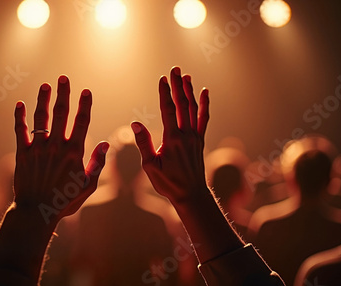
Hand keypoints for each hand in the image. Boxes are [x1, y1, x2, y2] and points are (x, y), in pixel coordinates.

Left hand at [14, 75, 108, 223]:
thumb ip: (97, 164)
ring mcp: (38, 147)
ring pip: (40, 117)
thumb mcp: (87, 185)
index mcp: (74, 152)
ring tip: (45, 85)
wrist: (37, 211)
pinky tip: (19, 104)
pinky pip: (20, 130)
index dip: (85, 104)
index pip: (82, 121)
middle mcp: (56, 145)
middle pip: (61, 113)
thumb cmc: (65, 201)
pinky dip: (19, 117)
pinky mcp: (23, 153)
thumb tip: (106, 144)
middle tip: (63, 78)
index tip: (86, 91)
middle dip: (63, 93)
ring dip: (43, 99)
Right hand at [131, 66, 208, 204]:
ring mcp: (195, 136)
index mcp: (172, 139)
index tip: (162, 79)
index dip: (164, 92)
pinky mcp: (200, 140)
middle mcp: (186, 134)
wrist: (191, 194)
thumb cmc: (168, 182)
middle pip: (182, 104)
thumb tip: (135, 123)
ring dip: (189, 91)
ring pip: (193, 108)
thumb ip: (144, 143)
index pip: (168, 109)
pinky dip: (205, 104)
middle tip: (175, 69)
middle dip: (178, 85)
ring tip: (186, 76)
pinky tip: (205, 93)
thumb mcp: (150, 166)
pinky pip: (204, 118)